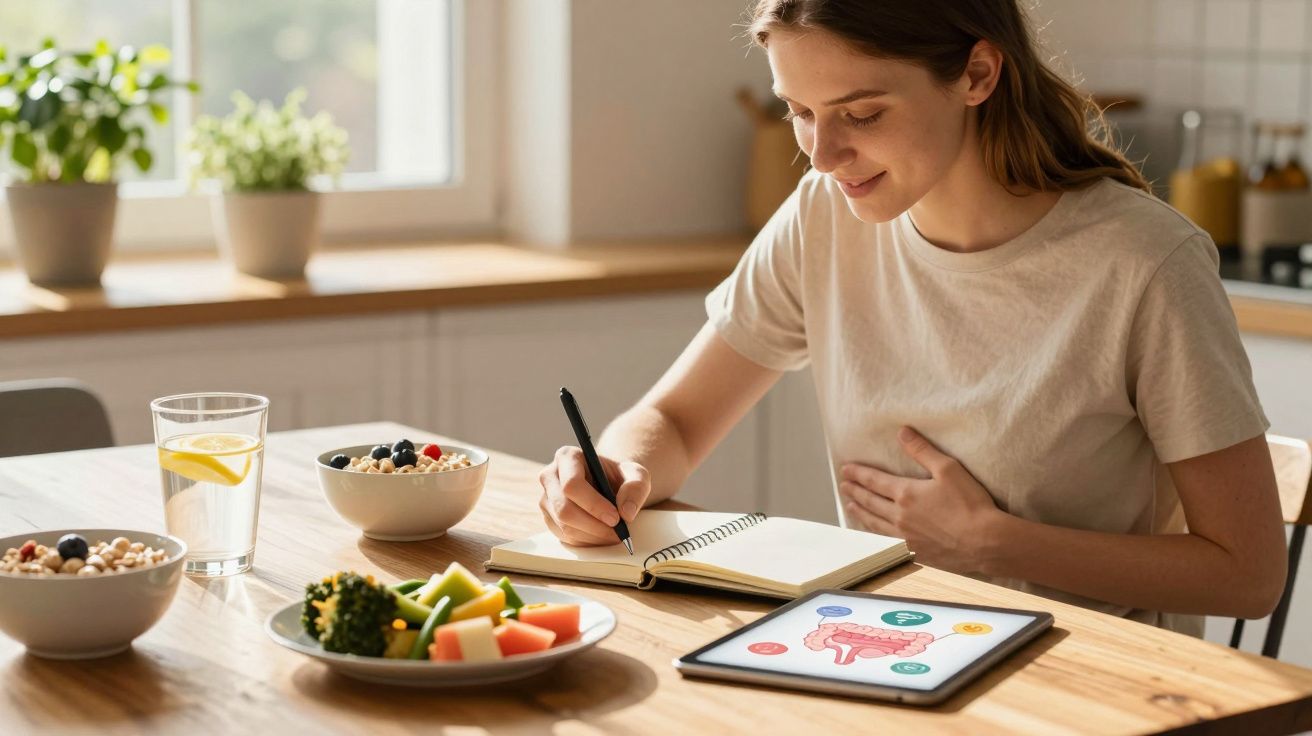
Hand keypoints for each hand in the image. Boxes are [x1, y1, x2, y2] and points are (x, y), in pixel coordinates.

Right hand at [538, 446, 650, 546]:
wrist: (609, 485)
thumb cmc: (620, 477)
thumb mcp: (636, 475)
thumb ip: (636, 487)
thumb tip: (626, 512)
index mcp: (568, 457)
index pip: (572, 484)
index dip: (593, 505)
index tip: (615, 518)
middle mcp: (550, 476)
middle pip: (564, 508)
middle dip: (594, 525)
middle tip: (617, 532)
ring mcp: (546, 499)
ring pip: (565, 526)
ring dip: (593, 536)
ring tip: (614, 535)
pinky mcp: (549, 518)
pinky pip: (565, 537)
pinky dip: (587, 541)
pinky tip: (602, 535)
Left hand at [838, 426, 1001, 572]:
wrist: (985, 542)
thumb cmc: (970, 504)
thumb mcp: (948, 469)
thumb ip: (922, 450)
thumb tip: (902, 432)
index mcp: (906, 494)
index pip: (874, 481)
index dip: (859, 474)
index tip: (846, 469)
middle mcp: (899, 516)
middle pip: (870, 502)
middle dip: (854, 492)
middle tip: (843, 486)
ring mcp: (905, 537)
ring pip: (873, 523)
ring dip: (860, 512)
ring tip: (850, 506)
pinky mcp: (914, 552)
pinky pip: (885, 542)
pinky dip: (873, 534)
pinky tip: (873, 532)